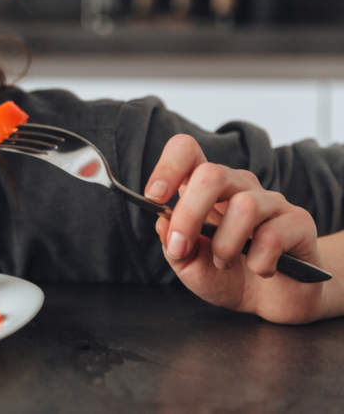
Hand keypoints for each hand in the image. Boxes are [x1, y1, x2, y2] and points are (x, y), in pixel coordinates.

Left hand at [145, 134, 324, 323]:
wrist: (271, 301)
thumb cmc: (226, 276)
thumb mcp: (189, 265)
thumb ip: (172, 246)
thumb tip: (161, 222)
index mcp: (204, 189)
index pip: (187, 151)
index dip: (168, 167)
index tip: (153, 197)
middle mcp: (238, 186)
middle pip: (212, 174)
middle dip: (189, 214)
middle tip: (181, 247)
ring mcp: (270, 201)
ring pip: (244, 206)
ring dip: (225, 245)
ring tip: (224, 263)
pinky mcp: (298, 221)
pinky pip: (273, 236)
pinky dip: (259, 262)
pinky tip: (261, 270)